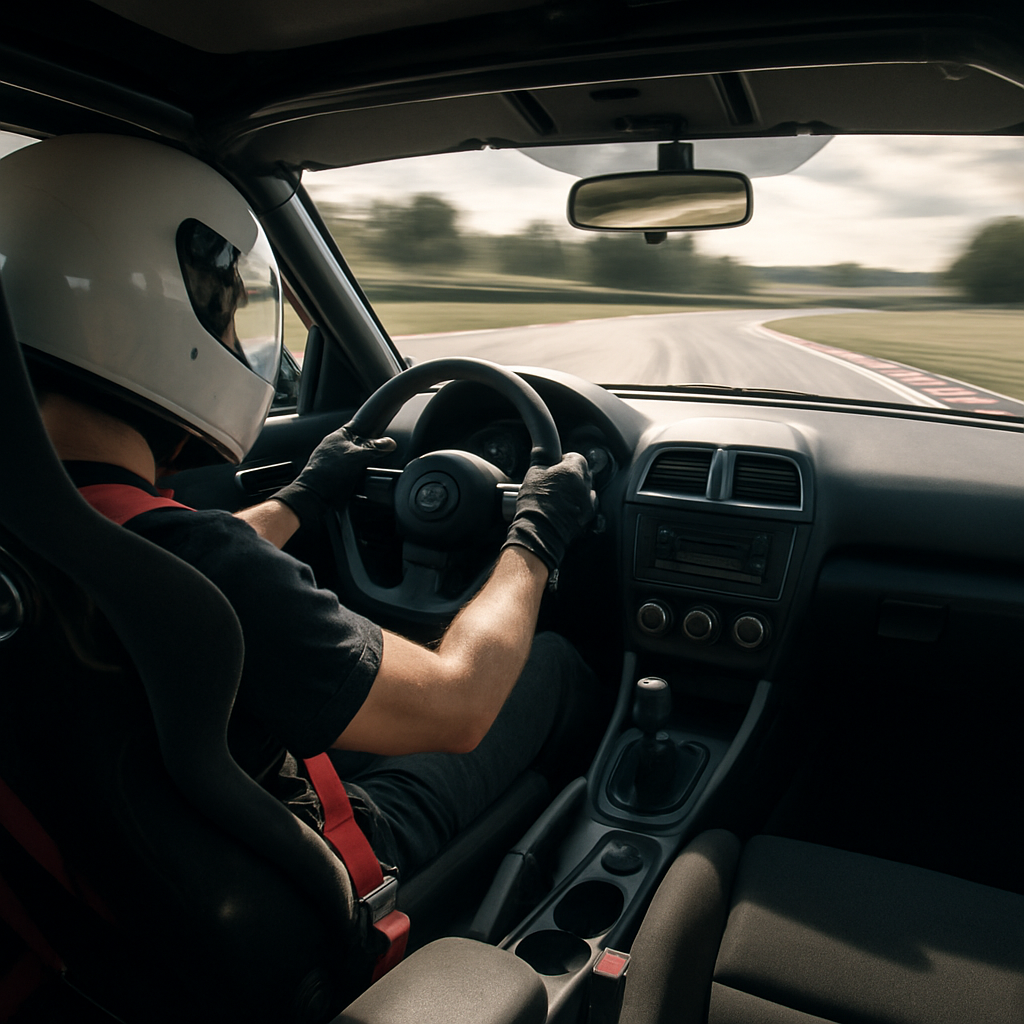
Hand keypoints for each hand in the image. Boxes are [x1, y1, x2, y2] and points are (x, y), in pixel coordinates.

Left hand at [272, 426, 395, 526]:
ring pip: (353, 459)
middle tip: (375, 458)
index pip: (359, 427)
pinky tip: (357, 480)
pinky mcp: (332, 474)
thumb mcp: (358, 457)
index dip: (371, 432)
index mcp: (338, 436)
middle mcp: (333, 446)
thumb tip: (389, 443)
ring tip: (365, 471)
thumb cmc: (329, 472)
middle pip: (358, 445)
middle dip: (367, 452)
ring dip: (360, 465)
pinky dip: (354, 475)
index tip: (381, 439)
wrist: (314, 495)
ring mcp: (331, 460)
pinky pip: (348, 471)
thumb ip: (374, 448)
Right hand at [501, 452, 596, 573]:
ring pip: (587, 491)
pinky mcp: (587, 519)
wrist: (539, 533)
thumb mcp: (534, 473)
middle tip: (554, 484)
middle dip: (571, 477)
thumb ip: (544, 458)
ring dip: (577, 492)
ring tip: (560, 498)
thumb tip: (546, 449)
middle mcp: (585, 486)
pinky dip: (578, 507)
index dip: (564, 462)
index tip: (554, 468)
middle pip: (583, 474)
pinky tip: (564, 511)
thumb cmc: (535, 503)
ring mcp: (588, 504)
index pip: (576, 457)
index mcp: (573, 471)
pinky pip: (587, 508)